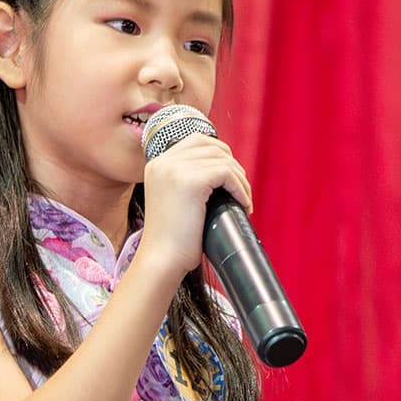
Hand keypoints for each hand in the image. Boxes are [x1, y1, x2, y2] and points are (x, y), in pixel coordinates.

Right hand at [139, 133, 252, 276]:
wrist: (162, 260)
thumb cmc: (172, 239)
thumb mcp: (174, 200)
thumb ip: (189, 180)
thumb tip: (224, 170)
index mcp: (157, 164)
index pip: (196, 141)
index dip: (220, 155)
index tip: (229, 178)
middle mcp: (164, 162)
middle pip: (213, 147)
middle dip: (233, 166)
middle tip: (239, 191)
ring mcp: (175, 169)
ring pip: (223, 159)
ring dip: (240, 180)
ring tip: (243, 201)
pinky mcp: (191, 181)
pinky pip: (227, 173)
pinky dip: (241, 188)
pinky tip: (242, 204)